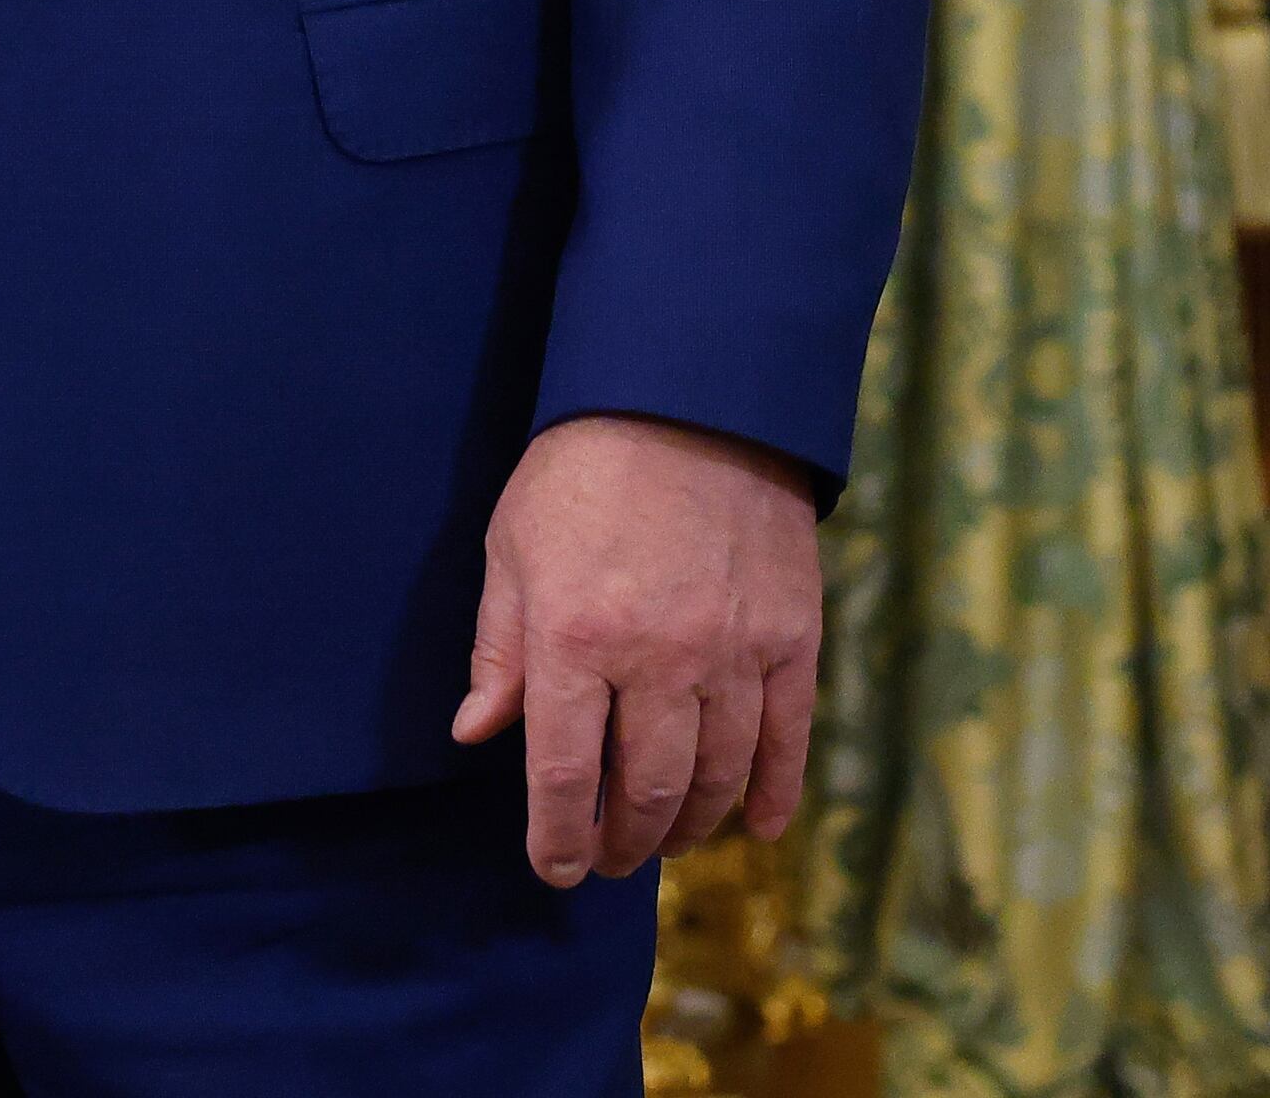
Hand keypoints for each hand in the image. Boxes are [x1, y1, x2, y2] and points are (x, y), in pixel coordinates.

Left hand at [450, 412, 822, 885]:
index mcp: (575, 638)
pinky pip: (787, 739)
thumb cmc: (580, 473)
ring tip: (667, 840)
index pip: (564, 774)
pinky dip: (773, 793)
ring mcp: (735, 652)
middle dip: (625, 841)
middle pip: (648, 790)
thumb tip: (477, 732)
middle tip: (611, 858)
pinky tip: (754, 826)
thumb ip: (500, 650)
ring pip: (717, 776)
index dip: (557, 838)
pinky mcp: (793, 638)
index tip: (554, 869)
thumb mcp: (511, 549)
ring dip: (690, 825)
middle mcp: (658, 658)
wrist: (688, 401)